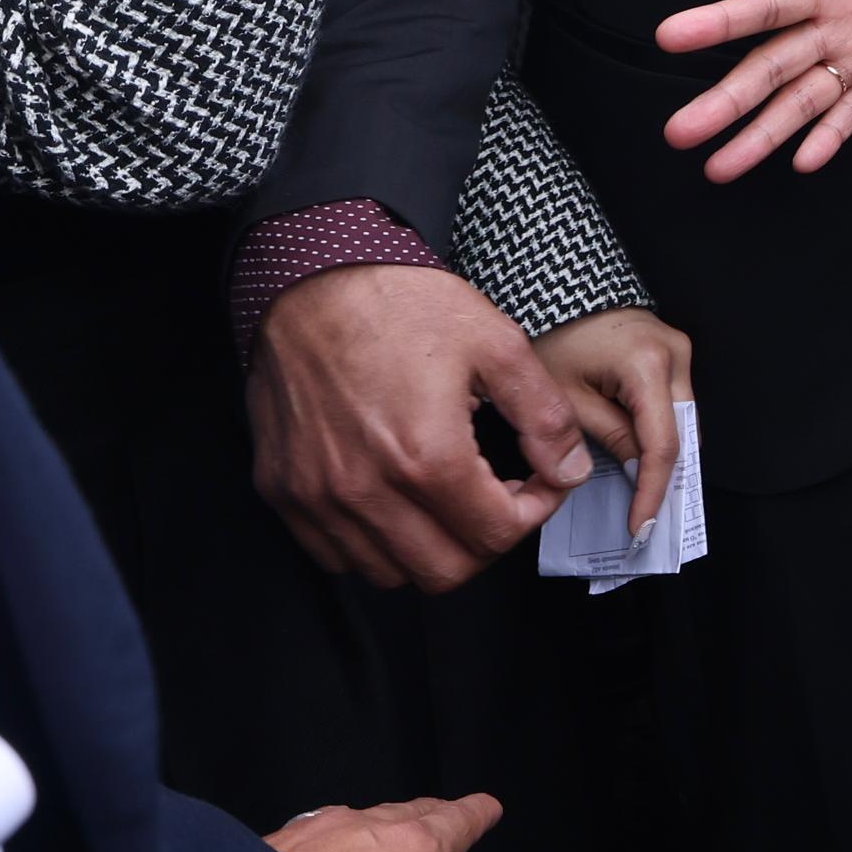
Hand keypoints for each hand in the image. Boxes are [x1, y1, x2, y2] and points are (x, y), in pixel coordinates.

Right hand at [246, 262, 595, 591]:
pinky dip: (374, 544)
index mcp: (425, 456)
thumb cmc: (397, 302)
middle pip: (446, 572)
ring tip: (449, 498)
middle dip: (487, 541)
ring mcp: (316, 496)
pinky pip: (334, 555)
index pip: (497, 533)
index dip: (535, 512)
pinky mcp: (283, 490)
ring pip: (390, 573)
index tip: (539, 483)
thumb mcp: (496, 343)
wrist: (310, 278)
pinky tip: (397, 500)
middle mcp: (365, 489)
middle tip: (500, 498)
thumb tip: (568, 471)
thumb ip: (544, 417)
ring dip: (432, 549)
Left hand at [269, 794, 498, 851]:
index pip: (452, 825)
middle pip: (402, 814)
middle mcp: (354, 833)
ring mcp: (298, 839)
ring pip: (348, 824)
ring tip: (371, 847)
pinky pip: (298, 846)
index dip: (472, 816)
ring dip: (366, 833)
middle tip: (439, 818)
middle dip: (424, 817)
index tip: (485, 807)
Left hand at [534, 305, 691, 544]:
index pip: (663, 445)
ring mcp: (678, 349)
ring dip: (664, 457)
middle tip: (645, 518)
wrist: (553, 288)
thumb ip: (607, 437)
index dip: (652, 491)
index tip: (640, 524)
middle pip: (683, 433)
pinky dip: (660, 433)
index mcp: (647, 364)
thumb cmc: (551, 336)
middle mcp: (675, 354)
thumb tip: (635, 471)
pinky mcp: (670, 351)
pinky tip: (640, 459)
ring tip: (641, 496)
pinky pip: (673, 403)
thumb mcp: (567, 398)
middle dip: (665, 478)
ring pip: (683, 420)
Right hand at [656, 0, 851, 178]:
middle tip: (680, 131)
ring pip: (801, 100)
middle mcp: (832, 21)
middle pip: (770, 67)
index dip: (719, 22)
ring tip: (720, 167)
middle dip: (727, 100)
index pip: (764, 6)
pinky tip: (800, 161)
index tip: (671, 36)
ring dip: (762, 133)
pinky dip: (829, 136)